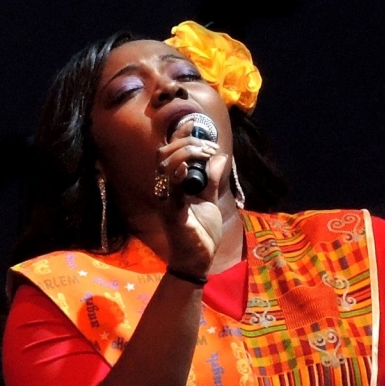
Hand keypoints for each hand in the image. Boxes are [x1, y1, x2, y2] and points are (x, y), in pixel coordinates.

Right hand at [156, 121, 228, 274]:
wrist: (198, 261)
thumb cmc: (200, 232)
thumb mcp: (209, 201)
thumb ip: (211, 180)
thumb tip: (220, 158)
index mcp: (174, 184)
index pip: (170, 152)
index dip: (179, 134)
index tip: (195, 124)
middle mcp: (166, 189)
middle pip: (164, 154)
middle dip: (187, 143)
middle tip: (209, 148)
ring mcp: (167, 201)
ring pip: (165, 168)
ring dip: (186, 154)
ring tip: (206, 154)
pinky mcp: (172, 214)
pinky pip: (171, 192)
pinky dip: (178, 178)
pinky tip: (187, 170)